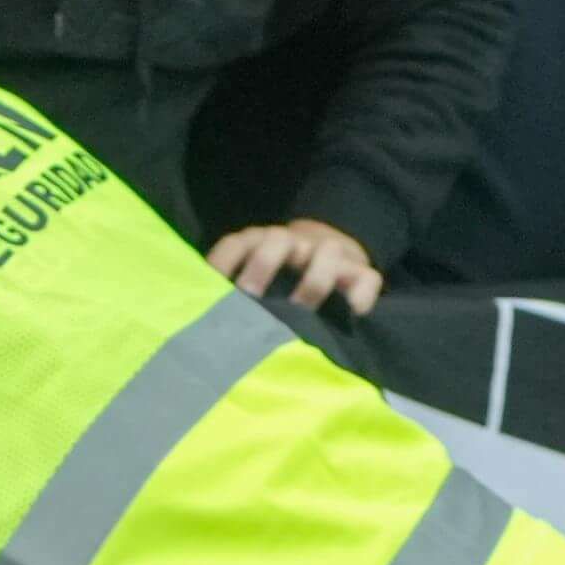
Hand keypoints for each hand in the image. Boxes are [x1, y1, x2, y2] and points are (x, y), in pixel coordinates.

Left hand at [211, 217, 380, 313]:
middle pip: (277, 242)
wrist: (330, 251)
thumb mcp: (250, 280)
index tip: (210, 288)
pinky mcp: (360, 272)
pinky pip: (366, 279)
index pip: (235, 245)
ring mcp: (328, 254)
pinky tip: (352, 312)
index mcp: (259, 243)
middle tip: (250, 298)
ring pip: (327, 252)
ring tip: (301, 312)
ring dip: (314, 280)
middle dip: (262, 266)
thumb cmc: (279, 280)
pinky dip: (360, 296)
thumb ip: (228, 295)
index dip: (221, 264)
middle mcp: (292, 243)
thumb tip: (198, 322)